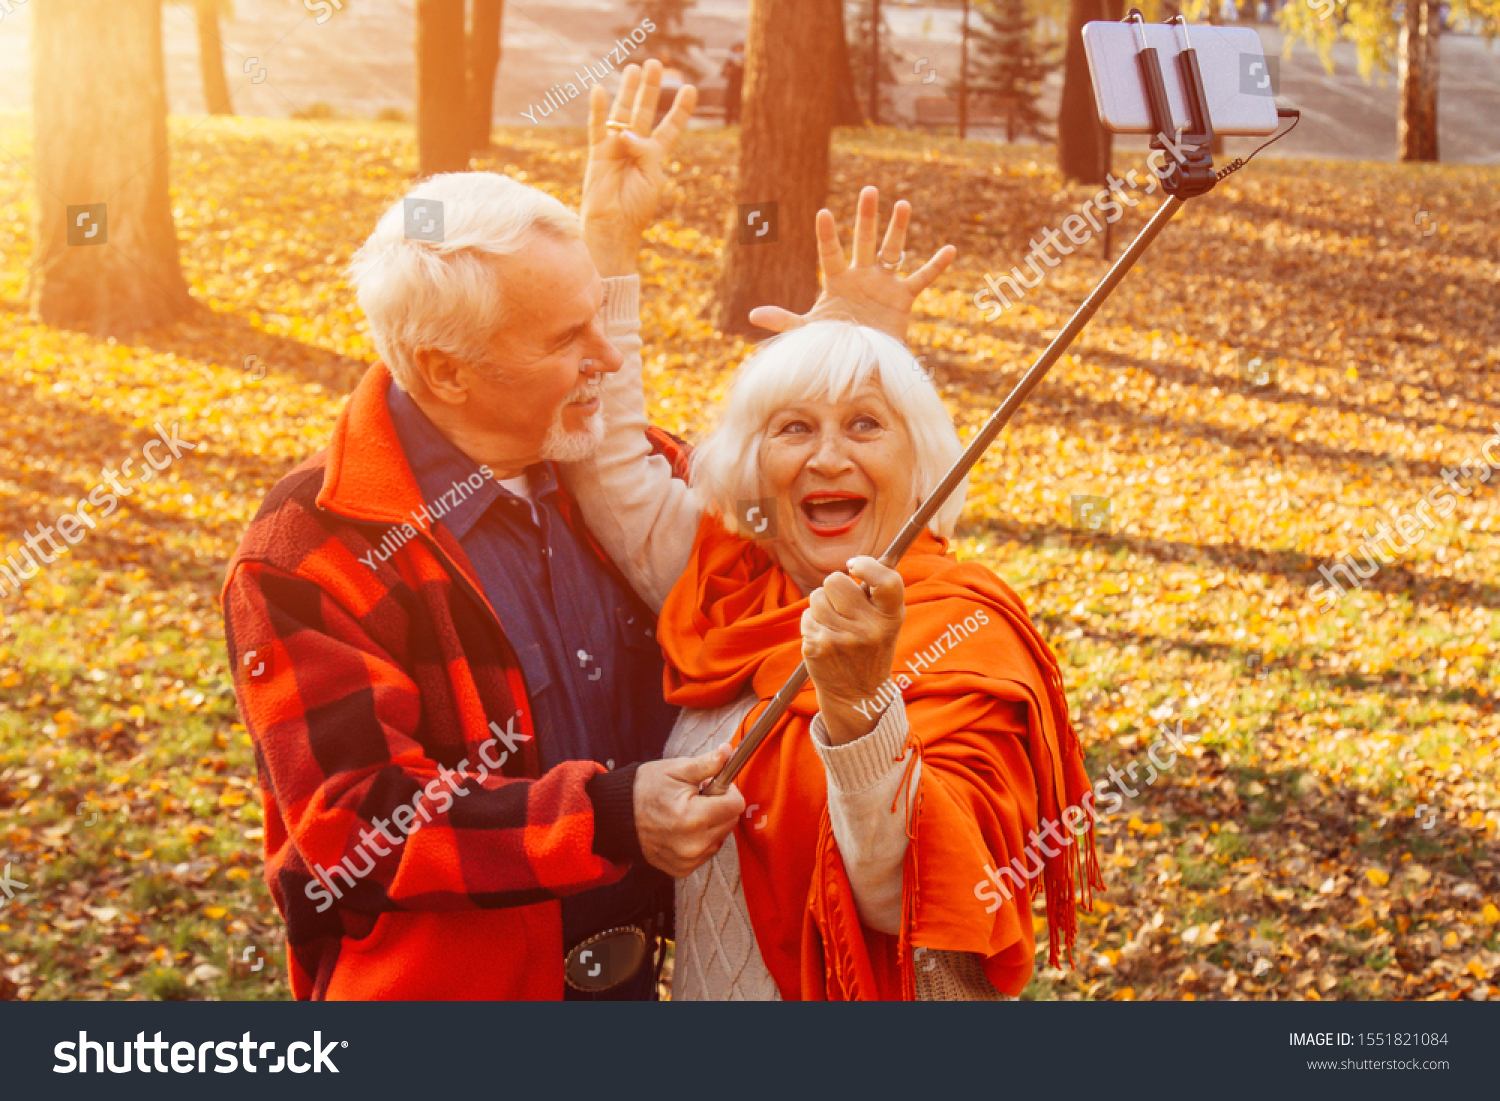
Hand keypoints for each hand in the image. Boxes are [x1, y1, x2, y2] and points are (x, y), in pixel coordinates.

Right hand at [581, 60, 696, 276]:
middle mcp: (635, 148)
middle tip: (656, 63)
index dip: (679, 109)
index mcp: (654, 157)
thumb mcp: (652, 177)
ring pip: (622, 113)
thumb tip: (626, 131)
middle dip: (651, 89)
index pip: (669, 128)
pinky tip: (600, 89)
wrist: (614, 228)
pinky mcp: (597, 154)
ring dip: (628, 91)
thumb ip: (646, 150)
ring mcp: (615, 148)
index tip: (691, 88)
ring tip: (635, 68)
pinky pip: (597, 127)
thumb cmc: (636, 207)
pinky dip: (598, 110)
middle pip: (644, 112)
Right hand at [633, 744, 745, 877]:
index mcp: (694, 817)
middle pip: (730, 822)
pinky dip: (701, 840)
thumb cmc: (646, 789)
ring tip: (688, 813)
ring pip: (720, 838)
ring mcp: (688, 860)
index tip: (713, 785)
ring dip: (712, 824)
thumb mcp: (676, 769)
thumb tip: (728, 751)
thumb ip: (707, 763)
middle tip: (698, 798)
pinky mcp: (683, 869)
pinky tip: (683, 829)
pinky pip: (706, 852)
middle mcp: (694, 844)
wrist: (617, 816)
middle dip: (720, 807)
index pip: (736, 805)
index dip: (728, 791)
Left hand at [748, 187, 955, 342]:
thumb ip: (783, 320)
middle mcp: (861, 276)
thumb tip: (751, 315)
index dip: (827, 234)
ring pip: (892, 250)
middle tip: (869, 190)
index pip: (831, 252)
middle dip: (866, 217)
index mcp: (837, 281)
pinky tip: (950, 250)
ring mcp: (883, 284)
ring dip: (898, 229)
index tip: (822, 213)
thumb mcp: (808, 332)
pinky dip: (936, 266)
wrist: (860, 364)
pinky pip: (922, 278)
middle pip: (863, 240)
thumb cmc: (832, 345)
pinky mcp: (903, 298)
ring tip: (903, 204)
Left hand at [801, 557, 905, 746]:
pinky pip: (806, 616)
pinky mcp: (817, 646)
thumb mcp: (887, 624)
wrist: (857, 696)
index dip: (867, 565)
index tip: (854, 565)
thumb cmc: (871, 649)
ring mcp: (841, 638)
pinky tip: (825, 639)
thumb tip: (858, 562)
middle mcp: (868, 628)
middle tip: (842, 604)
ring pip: (816, 597)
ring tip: (834, 625)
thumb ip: (877, 594)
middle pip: (835, 580)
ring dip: (821, 606)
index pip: (887, 580)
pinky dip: (812, 623)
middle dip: (834, 587)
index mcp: (891, 618)